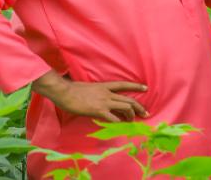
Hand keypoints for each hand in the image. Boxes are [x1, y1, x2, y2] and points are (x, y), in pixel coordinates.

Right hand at [31, 71, 147, 121]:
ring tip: (132, 121)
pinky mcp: (99, 111)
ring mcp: (104, 102)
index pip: (124, 85)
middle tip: (146, 113)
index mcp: (105, 86)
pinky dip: (118, 123)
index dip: (136, 86)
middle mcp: (107, 94)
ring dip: (131, 116)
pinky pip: (113, 118)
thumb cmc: (72, 89)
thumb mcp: (88, 87)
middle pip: (129, 100)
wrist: (64, 92)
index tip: (146, 88)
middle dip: (139, 107)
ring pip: (125, 108)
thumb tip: (98, 96)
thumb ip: (96, 92)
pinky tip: (120, 126)